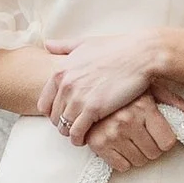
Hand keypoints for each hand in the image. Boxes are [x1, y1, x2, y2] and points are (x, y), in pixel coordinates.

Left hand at [45, 29, 166, 142]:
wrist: (139, 55)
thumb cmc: (115, 48)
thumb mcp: (84, 43)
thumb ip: (63, 46)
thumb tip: (47, 44)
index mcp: (60, 71)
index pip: (44, 103)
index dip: (53, 112)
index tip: (63, 116)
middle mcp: (65, 85)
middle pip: (53, 117)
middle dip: (62, 124)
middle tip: (73, 127)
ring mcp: (78, 97)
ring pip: (64, 126)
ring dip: (70, 133)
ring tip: (79, 136)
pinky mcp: (93, 108)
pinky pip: (77, 132)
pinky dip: (79, 138)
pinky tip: (86, 139)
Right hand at [83, 95, 183, 174]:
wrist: (90, 86)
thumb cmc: (125, 88)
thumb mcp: (151, 89)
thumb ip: (176, 103)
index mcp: (144, 106)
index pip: (167, 142)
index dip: (165, 140)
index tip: (158, 133)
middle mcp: (127, 120)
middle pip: (154, 154)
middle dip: (150, 147)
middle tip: (142, 135)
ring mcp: (111, 133)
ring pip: (139, 162)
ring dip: (136, 154)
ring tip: (129, 138)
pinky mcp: (97, 144)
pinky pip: (121, 166)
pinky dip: (121, 159)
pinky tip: (117, 144)